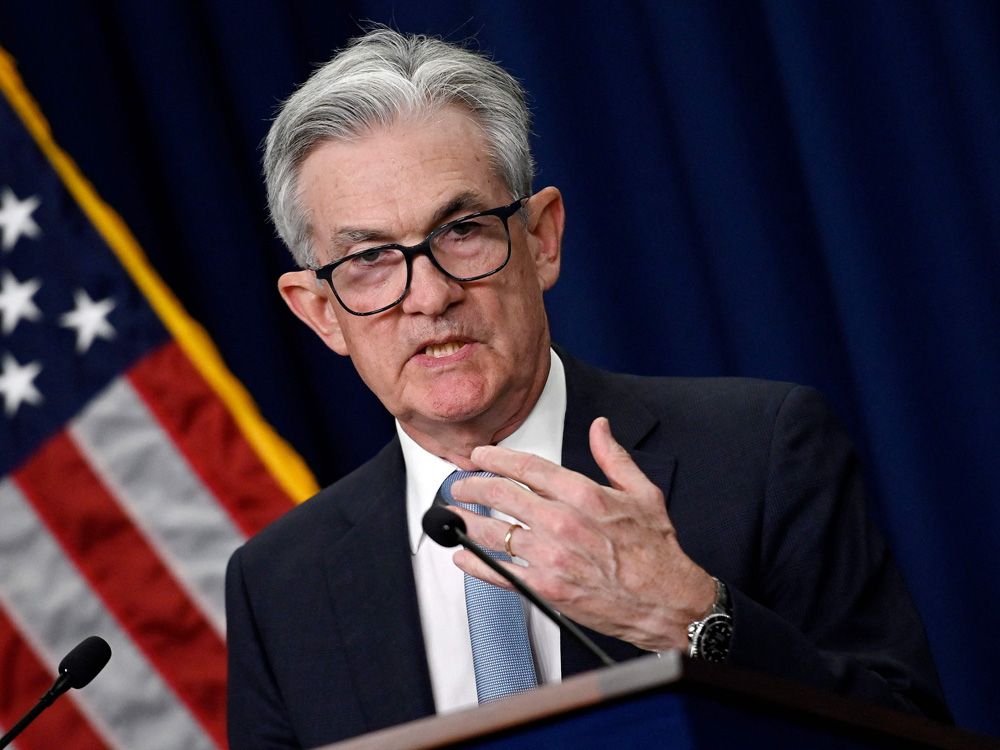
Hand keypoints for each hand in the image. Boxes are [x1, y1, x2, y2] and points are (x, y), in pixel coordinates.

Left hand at [449, 416, 716, 651]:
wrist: (667, 601)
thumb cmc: (656, 551)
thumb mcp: (641, 492)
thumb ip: (613, 457)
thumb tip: (600, 427)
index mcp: (583, 495)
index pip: (526, 466)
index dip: (495, 458)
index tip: (479, 456)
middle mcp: (562, 522)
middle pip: (501, 495)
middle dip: (473, 486)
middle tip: (461, 484)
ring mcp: (551, 557)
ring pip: (494, 532)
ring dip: (466, 522)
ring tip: (452, 515)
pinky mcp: (546, 589)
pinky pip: (500, 573)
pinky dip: (476, 563)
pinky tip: (464, 555)